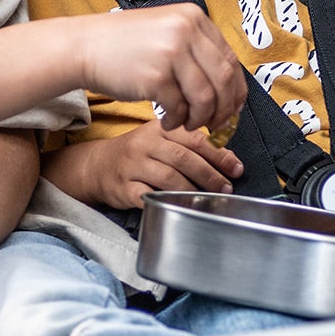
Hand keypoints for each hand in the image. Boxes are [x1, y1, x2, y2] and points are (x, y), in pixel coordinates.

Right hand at [55, 123, 241, 210]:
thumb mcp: (161, 140)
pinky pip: (147, 196)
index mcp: (159, 129)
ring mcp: (132, 166)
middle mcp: (145, 144)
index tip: (236, 169)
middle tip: (226, 188)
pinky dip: (165, 202)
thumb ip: (191, 145)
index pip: (194, 139)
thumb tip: (228, 159)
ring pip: (168, 178)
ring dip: (192, 191)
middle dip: (209, 175)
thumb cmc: (138, 153)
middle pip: (183, 158)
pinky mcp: (123, 188)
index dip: (219, 154)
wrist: (98, 166)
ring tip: (207, 199)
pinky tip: (179, 206)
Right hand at [64, 5, 243, 132]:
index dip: (235, 90)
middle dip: (224, 109)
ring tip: (188, 123)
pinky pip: (179, 108)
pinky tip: (168, 121)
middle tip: (217, 123)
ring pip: (205, 98)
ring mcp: (171, 53)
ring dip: (200, 118)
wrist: (84, 46)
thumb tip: (226, 85)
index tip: (232, 107)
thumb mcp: (166, 30)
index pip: (230, 59)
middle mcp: (186, 31)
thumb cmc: (122, 43)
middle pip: (224, 80)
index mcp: (193, 17)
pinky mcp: (155, 76)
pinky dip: (177, 121)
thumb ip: (196, 49)